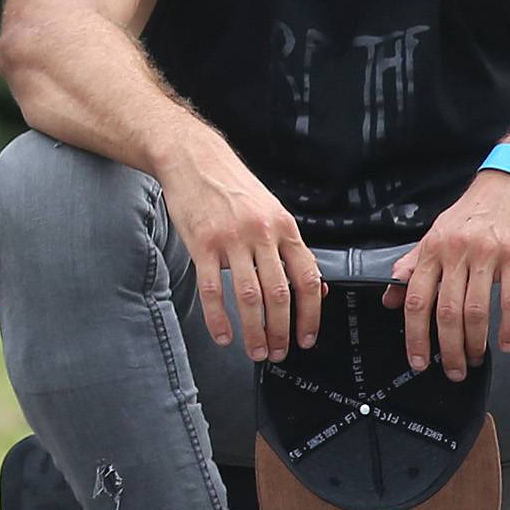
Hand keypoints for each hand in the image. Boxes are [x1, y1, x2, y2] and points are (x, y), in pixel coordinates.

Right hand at [161, 149, 323, 364]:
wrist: (194, 158)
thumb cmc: (233, 186)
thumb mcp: (271, 210)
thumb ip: (289, 248)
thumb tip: (315, 286)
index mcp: (283, 226)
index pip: (307, 278)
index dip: (311, 314)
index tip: (307, 337)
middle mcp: (261, 233)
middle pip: (279, 293)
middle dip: (281, 331)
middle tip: (279, 351)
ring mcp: (231, 239)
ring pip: (248, 297)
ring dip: (254, 331)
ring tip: (255, 350)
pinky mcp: (202, 244)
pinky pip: (212, 290)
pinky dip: (218, 319)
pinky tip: (223, 335)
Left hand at [382, 172, 509, 379]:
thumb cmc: (477, 208)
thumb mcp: (438, 231)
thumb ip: (414, 264)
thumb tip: (390, 295)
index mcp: (434, 247)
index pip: (415, 298)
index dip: (415, 335)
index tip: (419, 360)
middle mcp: (457, 251)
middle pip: (446, 311)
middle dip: (448, 349)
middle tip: (454, 370)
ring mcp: (487, 253)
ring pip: (476, 310)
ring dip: (475, 343)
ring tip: (477, 358)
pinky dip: (508, 327)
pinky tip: (506, 343)